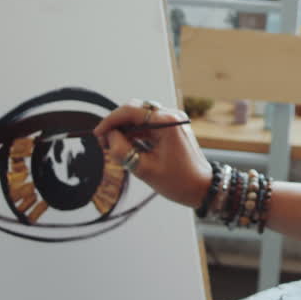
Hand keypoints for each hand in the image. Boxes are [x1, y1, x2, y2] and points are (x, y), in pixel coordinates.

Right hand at [92, 99, 210, 209]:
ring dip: (126, 130)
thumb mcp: (144, 169)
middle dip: (117, 125)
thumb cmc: (179, 182)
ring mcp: (174, 121)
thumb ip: (122, 150)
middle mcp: (171, 116)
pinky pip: (149, 125)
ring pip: (141, 118)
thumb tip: (109, 136)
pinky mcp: (173, 128)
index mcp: (167, 122)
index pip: (130, 111)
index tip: (97, 134)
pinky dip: (136, 134)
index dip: (110, 121)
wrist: (203, 189)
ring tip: (114, 148)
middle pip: (135, 111)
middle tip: (104, 143)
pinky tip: (128, 147)